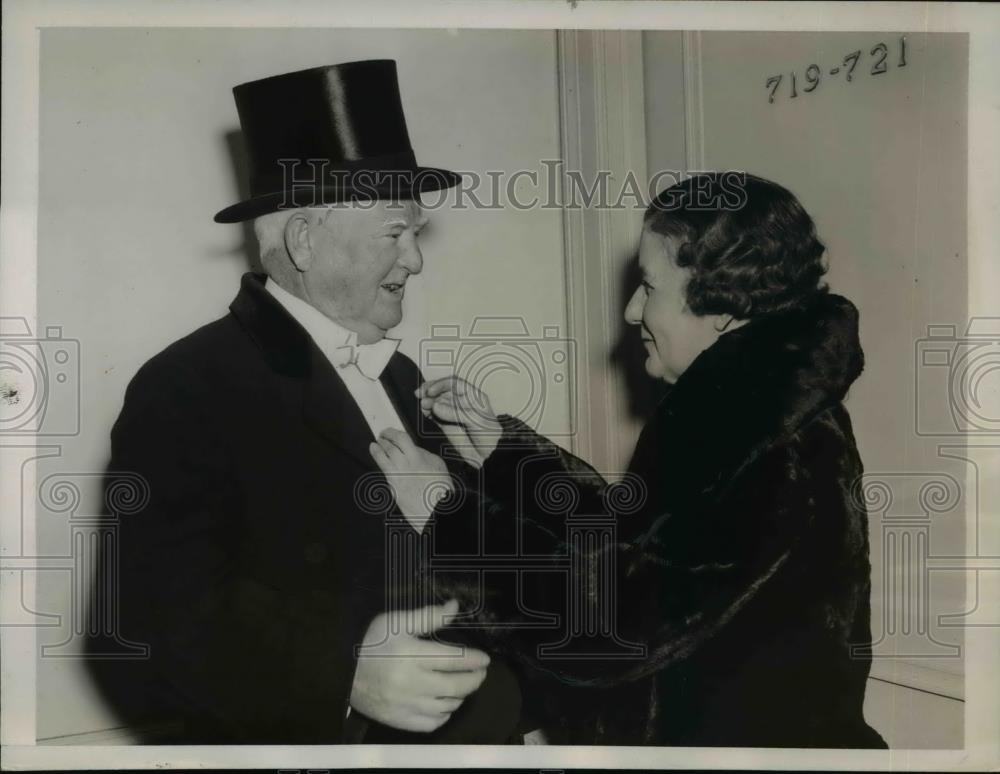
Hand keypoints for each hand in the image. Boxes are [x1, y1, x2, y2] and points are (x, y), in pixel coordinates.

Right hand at [349, 600, 490, 732]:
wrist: (342, 674)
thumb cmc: (372, 644)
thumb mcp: (396, 622)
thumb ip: (427, 616)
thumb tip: (454, 606)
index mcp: (413, 656)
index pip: (455, 660)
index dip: (475, 660)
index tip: (485, 659)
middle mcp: (413, 683)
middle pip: (456, 686)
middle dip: (475, 679)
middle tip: (480, 672)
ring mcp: (408, 705)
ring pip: (448, 705)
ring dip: (461, 695)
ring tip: (462, 685)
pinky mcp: (401, 721)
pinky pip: (433, 723)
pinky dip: (444, 714)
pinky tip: (444, 703)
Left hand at [369, 428, 451, 530]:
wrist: (436, 507)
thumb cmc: (440, 487)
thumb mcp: (437, 463)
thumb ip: (423, 454)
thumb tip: (413, 448)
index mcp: (417, 457)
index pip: (401, 438)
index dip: (392, 433)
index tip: (389, 431)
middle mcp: (405, 465)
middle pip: (389, 447)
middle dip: (384, 439)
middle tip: (381, 436)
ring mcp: (397, 476)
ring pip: (382, 457)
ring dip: (377, 449)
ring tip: (374, 445)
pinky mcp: (393, 486)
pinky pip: (384, 470)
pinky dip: (379, 460)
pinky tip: (377, 457)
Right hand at [417, 377, 502, 459]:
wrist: (488, 456)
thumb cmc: (490, 436)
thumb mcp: (476, 420)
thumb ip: (455, 413)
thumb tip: (436, 406)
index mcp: (472, 396)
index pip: (454, 383)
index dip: (441, 384)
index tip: (431, 390)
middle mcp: (461, 402)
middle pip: (442, 391)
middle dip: (430, 391)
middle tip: (421, 394)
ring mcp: (452, 413)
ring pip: (436, 402)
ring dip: (427, 401)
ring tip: (423, 405)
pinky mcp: (445, 424)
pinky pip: (433, 415)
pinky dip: (427, 412)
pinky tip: (424, 412)